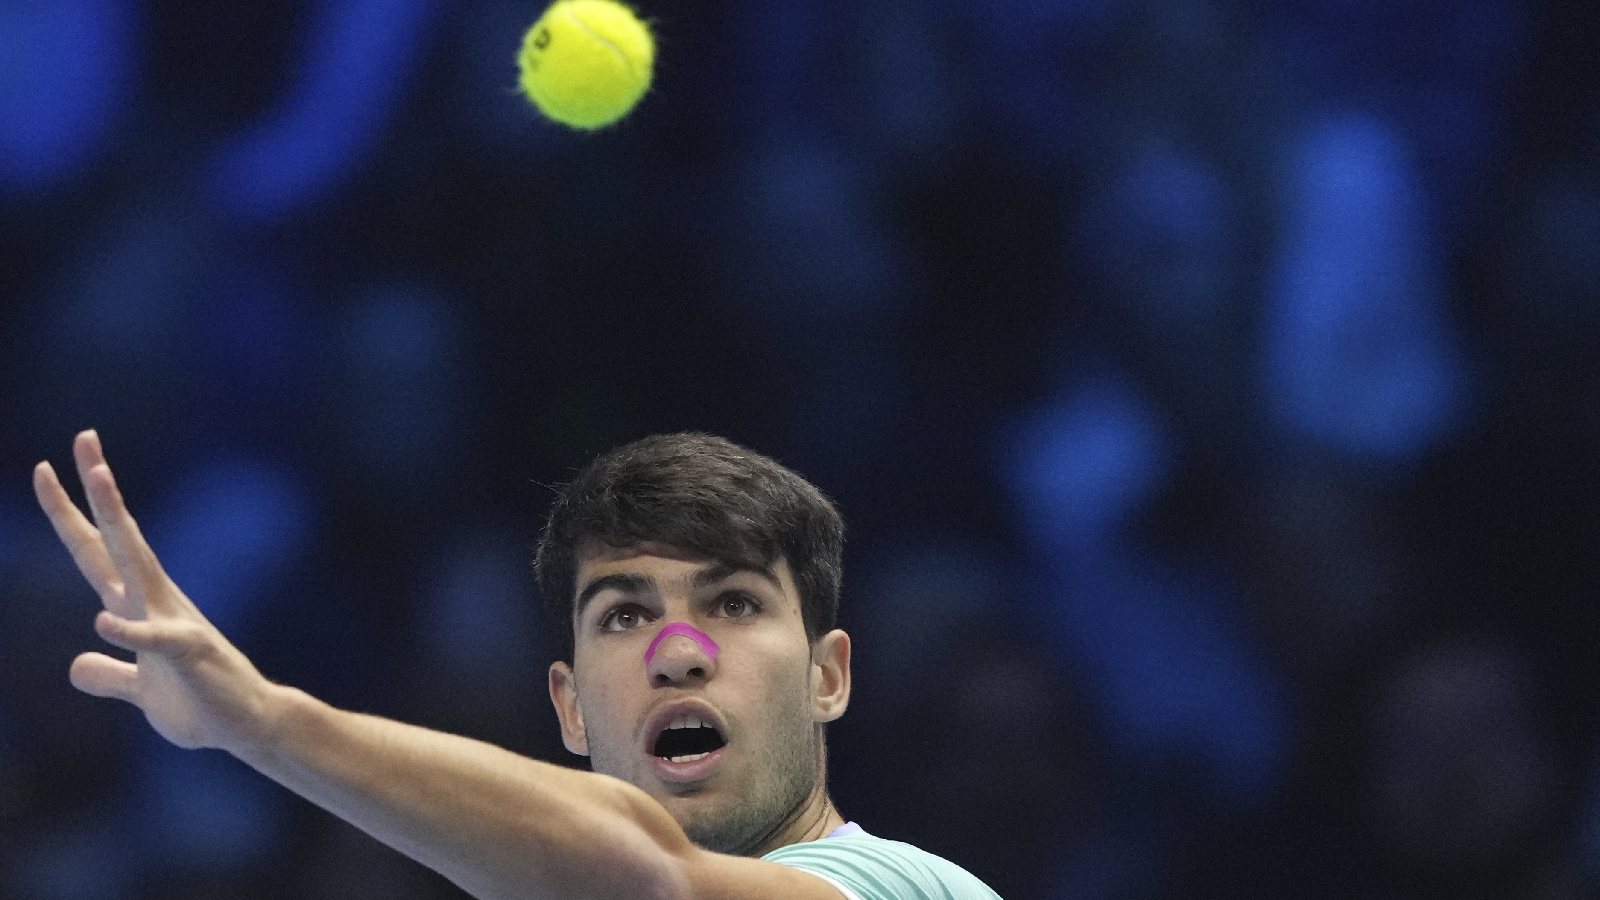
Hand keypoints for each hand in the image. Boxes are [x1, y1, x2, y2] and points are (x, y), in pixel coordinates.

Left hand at [34, 431, 278, 752]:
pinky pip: (155, 638)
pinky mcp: (189, 654)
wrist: (247, 726)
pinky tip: (103, 622)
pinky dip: (130, 632)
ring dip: (118, 519)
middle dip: (96, 490)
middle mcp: (152, 602)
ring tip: (102, 480)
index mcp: (136, 606)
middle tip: (83, 439)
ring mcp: (172, 622)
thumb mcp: (139, 691)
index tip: (47, 469)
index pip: (95, 550)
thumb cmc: (199, 703)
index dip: (68, 512)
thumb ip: (109, 674)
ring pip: (137, 562)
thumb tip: (80, 664)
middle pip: (115, 538)